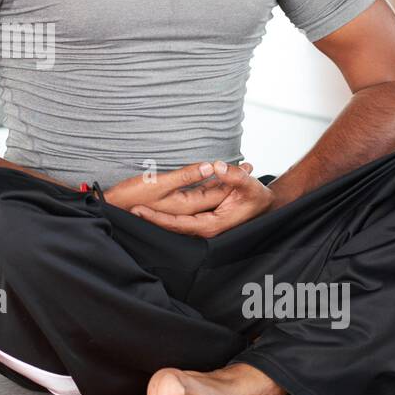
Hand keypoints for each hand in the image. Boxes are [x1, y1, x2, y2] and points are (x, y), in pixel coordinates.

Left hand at [117, 161, 274, 237]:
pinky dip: (166, 214)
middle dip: (150, 219)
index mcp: (211, 225)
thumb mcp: (247, 184)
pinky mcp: (202, 219)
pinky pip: (180, 218)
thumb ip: (231, 175)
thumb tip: (215, 165)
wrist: (268, 205)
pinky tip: (150, 207)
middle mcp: (204, 229)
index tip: (137, 209)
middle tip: (127, 209)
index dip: (156, 218)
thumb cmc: (258, 197)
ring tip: (132, 208)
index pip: (176, 224)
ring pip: (173, 223)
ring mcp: (202, 225)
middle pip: (171, 226)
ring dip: (155, 216)